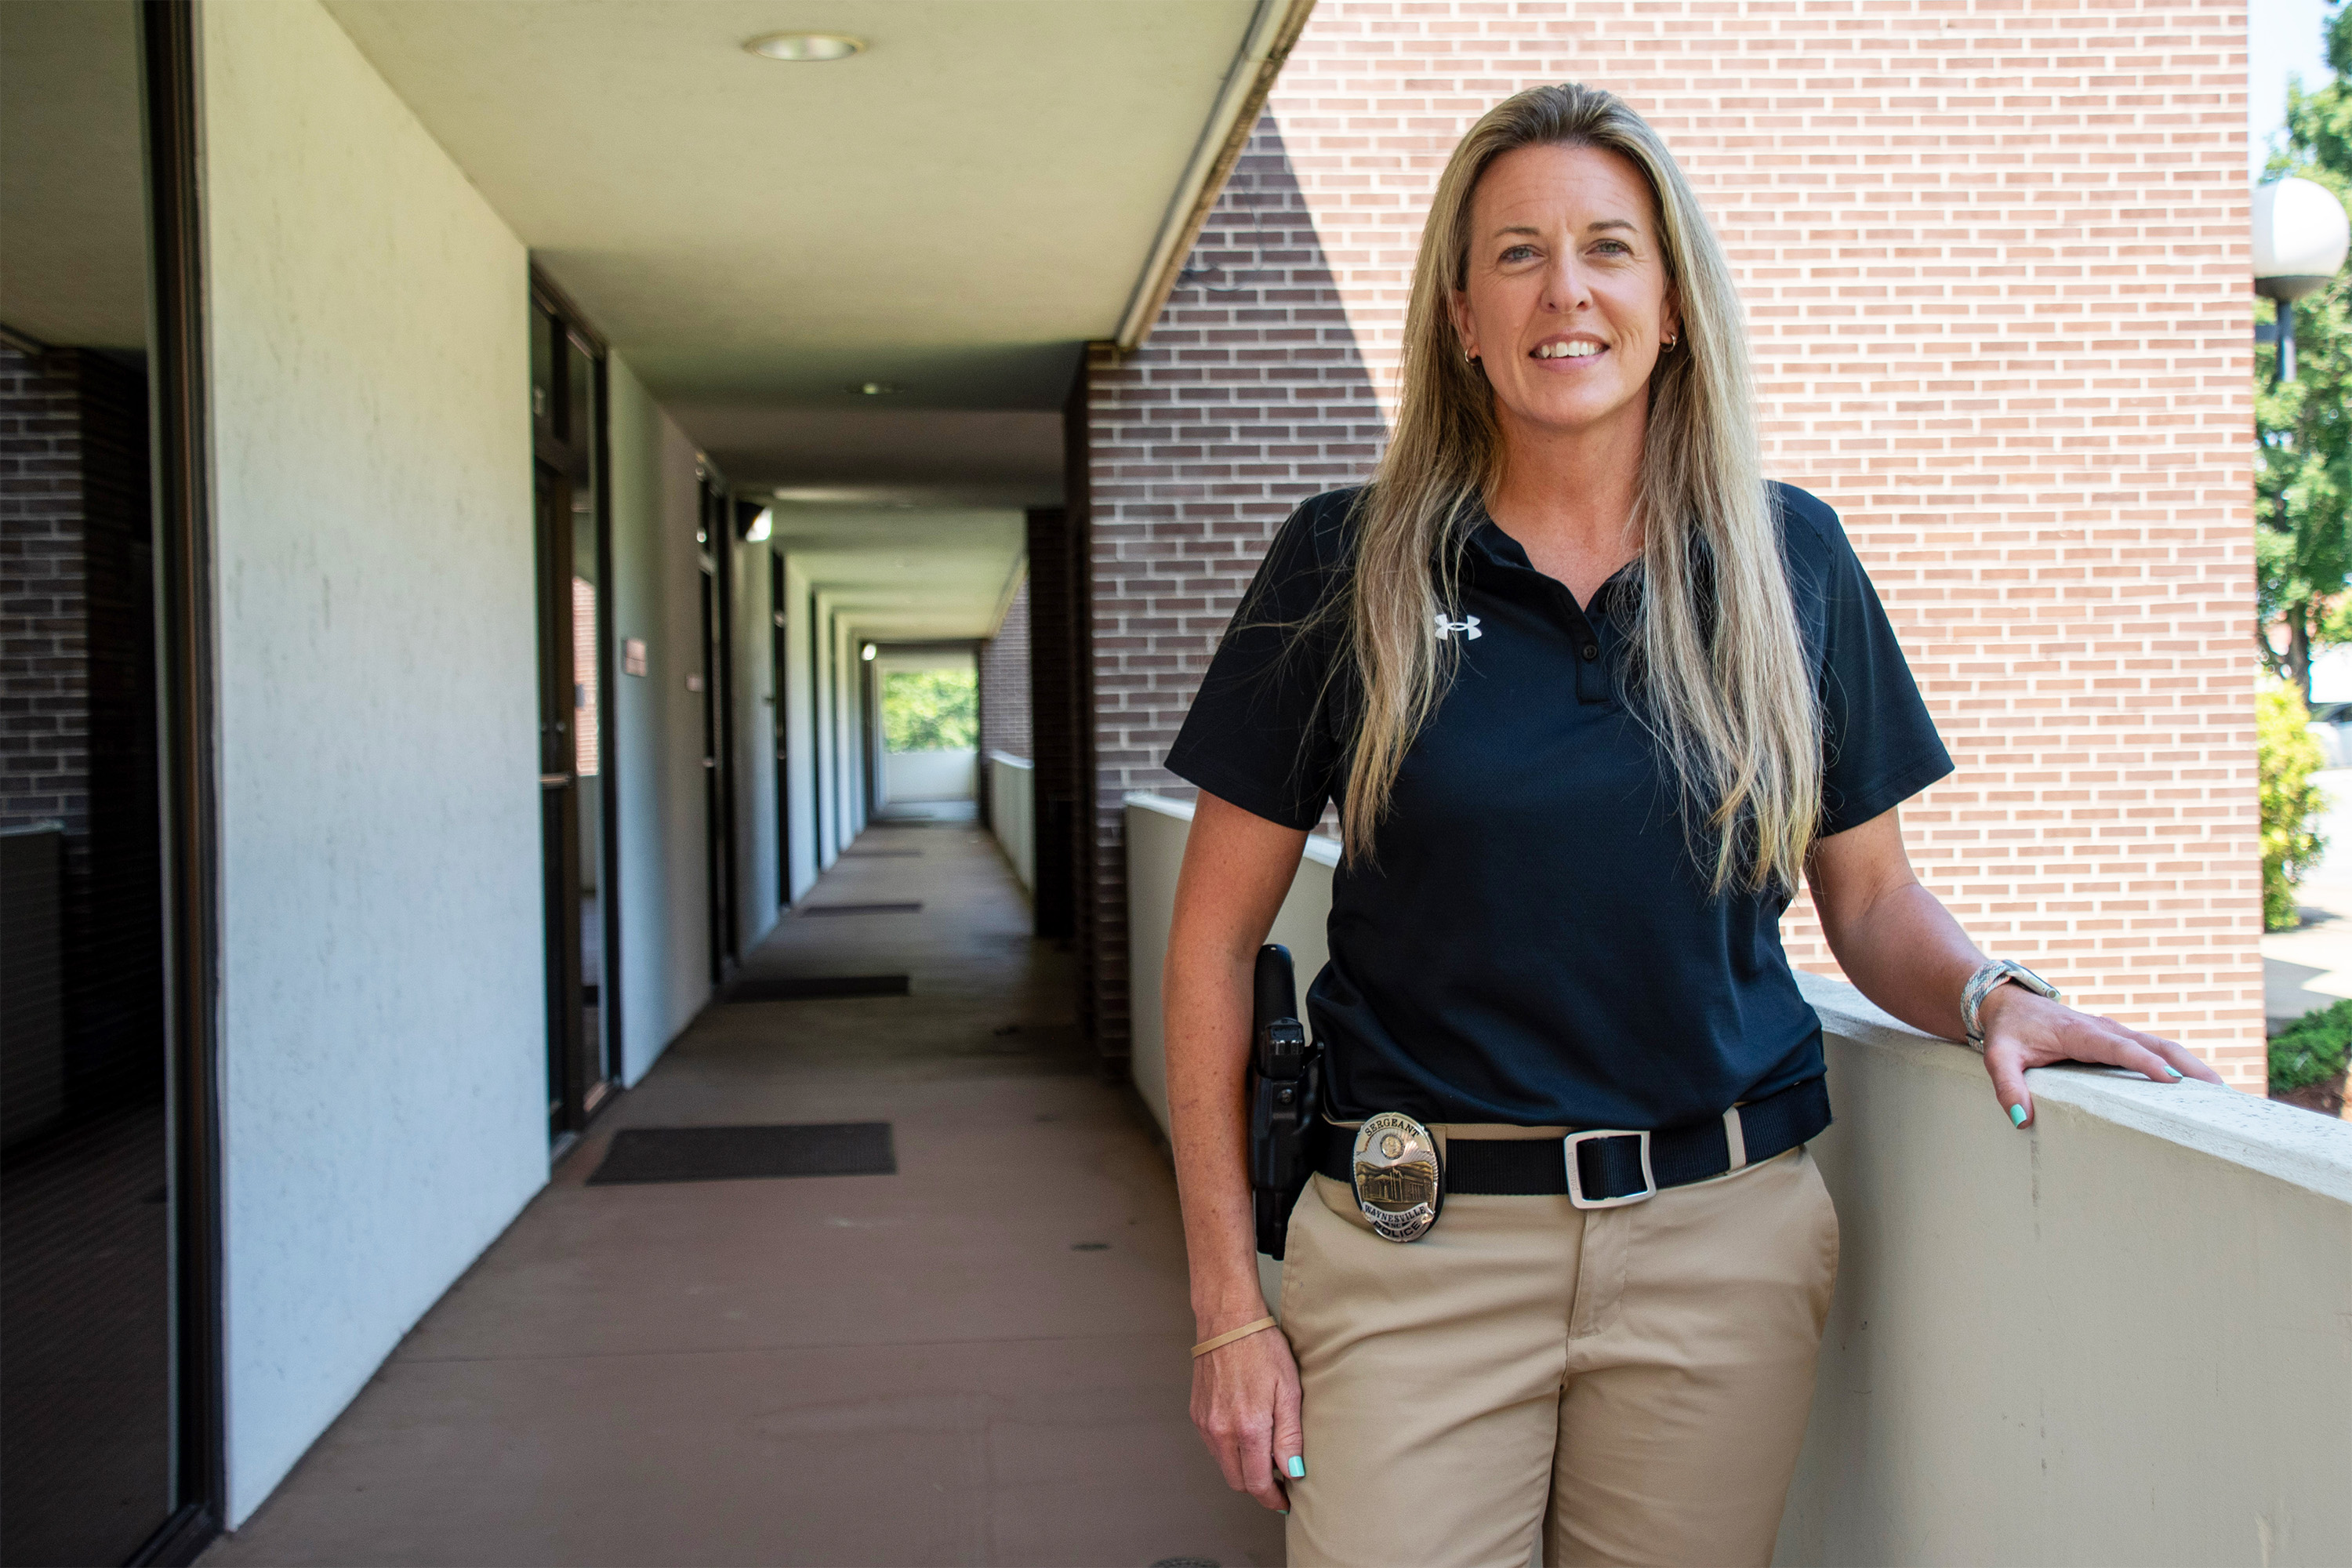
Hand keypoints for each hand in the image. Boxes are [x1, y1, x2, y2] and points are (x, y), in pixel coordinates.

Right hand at [1189, 1318, 1304, 1512]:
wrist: (1227, 1320)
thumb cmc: (1263, 1349)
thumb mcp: (1288, 1391)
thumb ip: (1290, 1437)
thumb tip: (1292, 1473)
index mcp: (1248, 1428)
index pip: (1257, 1484)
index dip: (1272, 1499)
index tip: (1285, 1502)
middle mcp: (1221, 1431)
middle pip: (1238, 1481)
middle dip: (1259, 1486)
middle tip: (1280, 1478)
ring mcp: (1205, 1423)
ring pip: (1224, 1465)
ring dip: (1243, 1468)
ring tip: (1265, 1451)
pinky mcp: (1196, 1413)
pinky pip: (1213, 1446)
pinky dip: (1230, 1450)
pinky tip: (1246, 1432)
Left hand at [1977, 983, 2225, 1127]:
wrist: (2006, 1002)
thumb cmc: (2007, 1030)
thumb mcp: (1999, 1057)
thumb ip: (2007, 1086)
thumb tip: (2021, 1119)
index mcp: (2081, 1032)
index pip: (2120, 1047)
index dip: (2147, 1063)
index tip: (2173, 1082)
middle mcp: (2105, 1029)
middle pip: (2155, 1044)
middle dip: (2187, 1065)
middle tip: (2218, 1092)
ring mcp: (2114, 1032)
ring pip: (2160, 1045)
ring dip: (2190, 1064)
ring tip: (2220, 1092)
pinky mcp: (2116, 1039)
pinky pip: (2152, 1049)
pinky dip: (2177, 1063)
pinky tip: (2195, 1085)